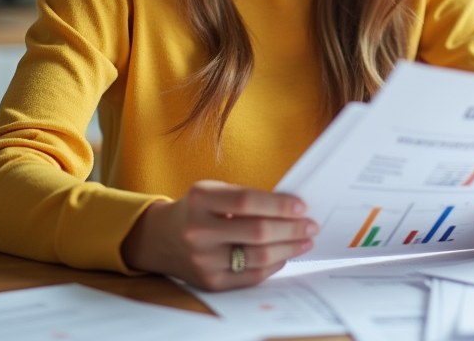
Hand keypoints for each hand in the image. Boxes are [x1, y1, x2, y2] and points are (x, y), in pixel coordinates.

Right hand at [121, 180, 316, 289]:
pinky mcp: (210, 282)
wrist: (162, 238)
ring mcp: (203, 260)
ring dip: (288, 248)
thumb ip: (246, 198)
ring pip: (258, 257)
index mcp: (201, 199)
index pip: (247, 202)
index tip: (302, 206)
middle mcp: (199, 231)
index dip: (279, 204)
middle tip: (311, 225)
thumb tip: (292, 208)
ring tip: (305, 241)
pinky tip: (285, 255)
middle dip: (291, 229)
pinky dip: (274, 265)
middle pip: (257, 232)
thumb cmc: (198, 209)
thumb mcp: (214, 191)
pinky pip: (251, 276)